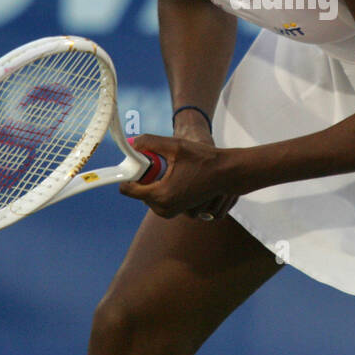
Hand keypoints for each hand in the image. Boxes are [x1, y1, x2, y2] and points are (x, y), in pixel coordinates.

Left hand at [119, 127, 240, 221]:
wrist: (227, 173)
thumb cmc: (204, 159)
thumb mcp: (175, 146)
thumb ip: (149, 142)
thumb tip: (131, 144)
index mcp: (161, 195)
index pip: (127, 189)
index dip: (131, 172)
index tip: (141, 162)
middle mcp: (164, 209)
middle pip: (138, 191)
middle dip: (146, 176)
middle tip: (164, 164)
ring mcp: (170, 212)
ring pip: (149, 195)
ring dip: (155, 181)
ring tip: (175, 170)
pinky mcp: (177, 211)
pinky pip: (160, 199)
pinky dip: (164, 187)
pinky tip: (179, 177)